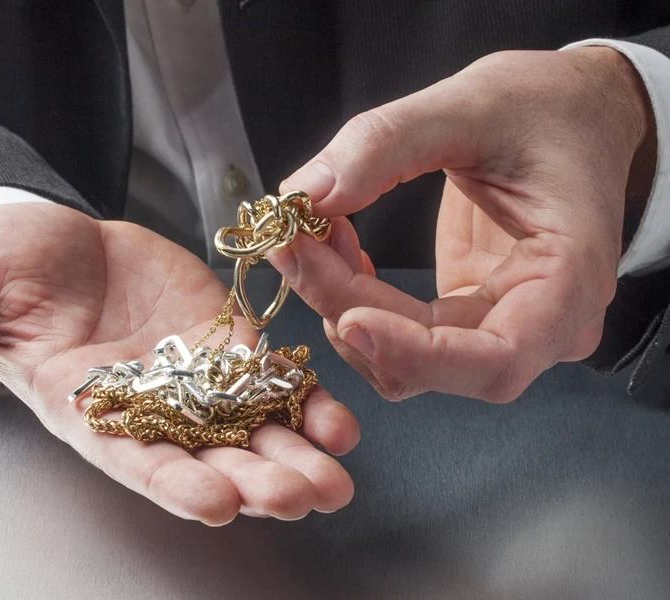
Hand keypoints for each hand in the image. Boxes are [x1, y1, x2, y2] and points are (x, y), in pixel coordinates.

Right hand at [0, 203, 358, 523]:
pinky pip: (269, 376)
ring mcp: (191, 377)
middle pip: (206, 455)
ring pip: (249, 427)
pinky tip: (340, 415)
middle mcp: (145, 406)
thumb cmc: (1, 266)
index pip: (130, 456)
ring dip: (295, 451)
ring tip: (339, 471)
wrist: (52, 243)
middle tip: (306, 495)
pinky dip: (304, 397)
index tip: (215, 500)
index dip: (172, 480)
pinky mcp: (223, 340)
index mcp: (84, 407)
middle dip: (256, 478)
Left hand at [267, 48, 654, 401]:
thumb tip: (307, 193)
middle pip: (434, 361)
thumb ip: (387, 143)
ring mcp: (503, 324)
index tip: (346, 317)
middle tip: (294, 247)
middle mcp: (542, 323)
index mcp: (571, 281)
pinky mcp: (466, 311)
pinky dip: (353, 298)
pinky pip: (400, 332)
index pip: (495, 360)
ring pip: (406, 358)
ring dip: (342, 307)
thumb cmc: (550, 107)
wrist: (575, 111)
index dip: (414, 354)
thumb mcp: (472, 103)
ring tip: (311, 236)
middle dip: (351, 311)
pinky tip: (332, 248)